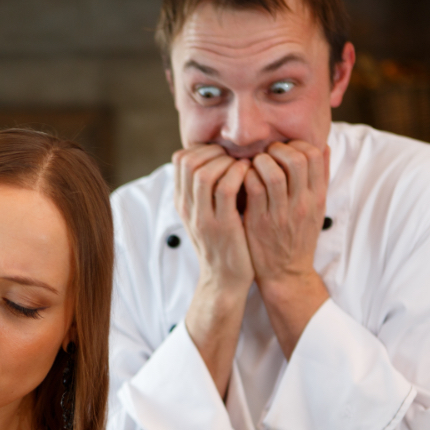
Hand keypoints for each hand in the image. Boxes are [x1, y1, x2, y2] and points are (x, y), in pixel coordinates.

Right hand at [172, 144, 254, 292]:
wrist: (225, 280)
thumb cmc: (224, 244)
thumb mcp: (207, 215)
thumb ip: (207, 191)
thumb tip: (220, 160)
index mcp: (183, 203)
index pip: (180, 160)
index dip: (204, 149)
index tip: (224, 154)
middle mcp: (187, 208)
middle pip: (188, 161)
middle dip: (214, 152)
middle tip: (234, 158)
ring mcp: (202, 217)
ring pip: (203, 173)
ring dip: (227, 162)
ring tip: (242, 166)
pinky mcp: (221, 226)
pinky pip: (225, 188)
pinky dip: (237, 174)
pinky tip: (249, 175)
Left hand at [242, 141, 331, 355]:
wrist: (286, 273)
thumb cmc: (298, 237)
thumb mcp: (317, 208)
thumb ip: (320, 178)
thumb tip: (322, 145)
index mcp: (317, 197)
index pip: (314, 154)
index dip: (296, 144)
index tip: (284, 149)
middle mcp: (302, 203)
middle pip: (296, 159)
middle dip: (277, 149)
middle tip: (266, 154)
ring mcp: (280, 213)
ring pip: (273, 172)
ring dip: (260, 161)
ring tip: (254, 165)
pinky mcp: (259, 222)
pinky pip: (252, 189)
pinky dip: (246, 177)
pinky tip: (243, 178)